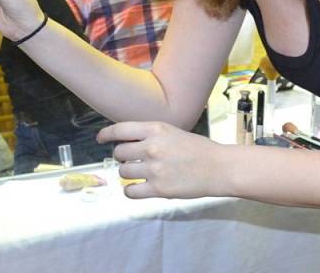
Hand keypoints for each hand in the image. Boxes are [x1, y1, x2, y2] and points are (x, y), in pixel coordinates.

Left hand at [98, 121, 230, 198]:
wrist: (219, 167)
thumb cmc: (197, 148)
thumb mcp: (172, 131)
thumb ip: (149, 135)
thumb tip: (124, 141)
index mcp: (155, 129)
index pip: (120, 129)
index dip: (106, 135)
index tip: (101, 139)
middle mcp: (152, 147)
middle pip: (119, 153)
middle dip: (122, 157)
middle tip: (132, 160)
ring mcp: (154, 169)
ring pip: (123, 172)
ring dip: (127, 173)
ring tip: (140, 173)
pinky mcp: (159, 189)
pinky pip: (130, 191)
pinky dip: (130, 190)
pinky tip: (138, 187)